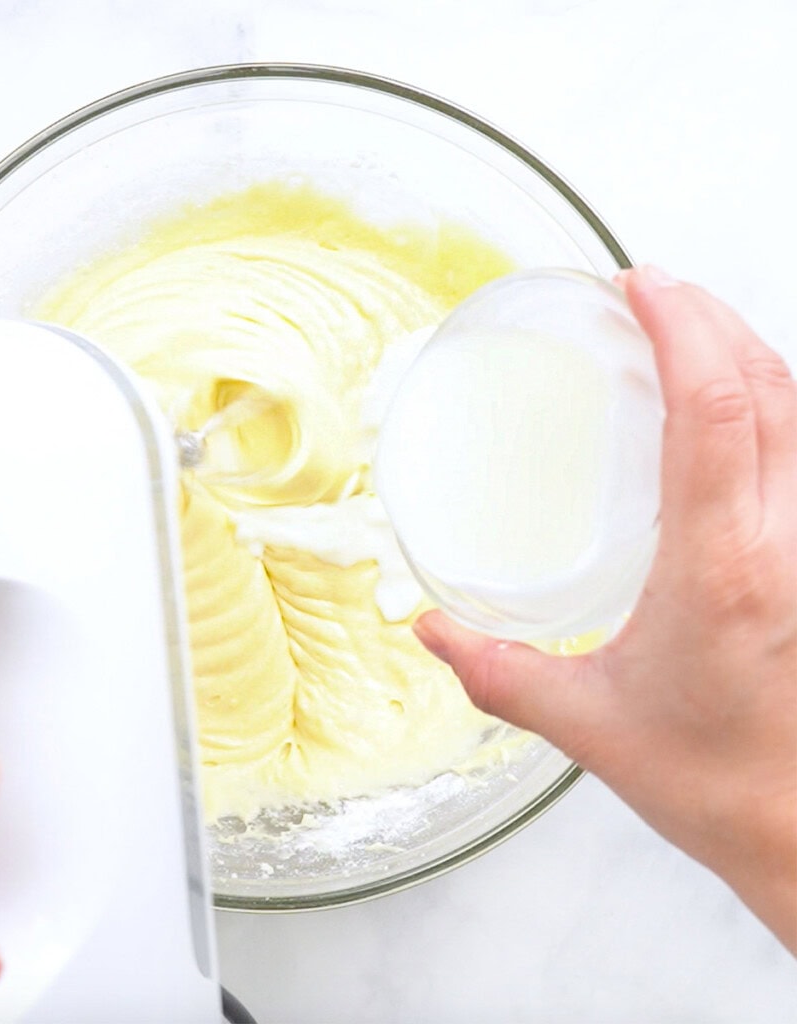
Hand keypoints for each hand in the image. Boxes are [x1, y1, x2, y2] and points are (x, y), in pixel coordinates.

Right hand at [414, 265, 796, 952]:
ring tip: (685, 326)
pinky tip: (729, 405)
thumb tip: (431, 627)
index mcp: (722, 569)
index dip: (682, 330)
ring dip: (746, 351)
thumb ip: (496, 672)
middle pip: (769, 388)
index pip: (716, 411)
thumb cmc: (716, 783)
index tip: (639, 288)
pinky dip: (767, 401)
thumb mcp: (586, 725)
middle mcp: (784, 542)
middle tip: (650, 290)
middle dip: (712, 319)